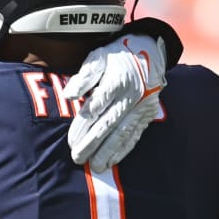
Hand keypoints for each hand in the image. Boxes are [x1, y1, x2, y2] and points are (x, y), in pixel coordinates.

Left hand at [63, 32, 167, 171]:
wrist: (149, 51)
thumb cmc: (116, 55)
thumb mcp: (98, 57)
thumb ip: (85, 76)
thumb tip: (70, 94)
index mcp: (117, 81)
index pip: (96, 107)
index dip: (83, 125)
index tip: (71, 141)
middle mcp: (131, 96)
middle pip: (109, 124)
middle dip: (92, 144)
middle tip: (78, 159)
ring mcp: (141, 106)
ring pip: (122, 133)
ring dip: (108, 151)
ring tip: (95, 166)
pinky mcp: (147, 114)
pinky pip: (134, 134)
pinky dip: (123, 149)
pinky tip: (113, 161)